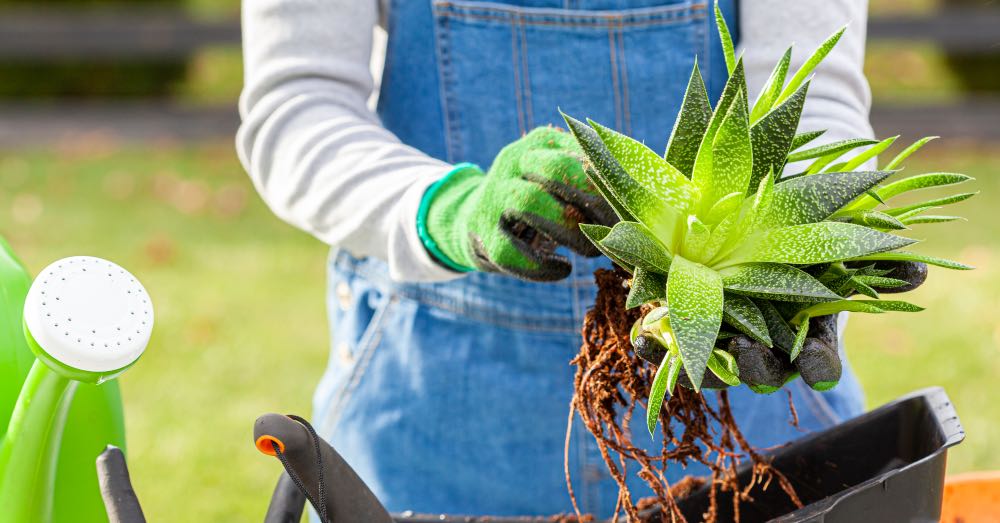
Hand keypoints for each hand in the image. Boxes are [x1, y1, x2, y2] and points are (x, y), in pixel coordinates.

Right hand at [419, 127, 615, 280]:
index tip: (634, 210)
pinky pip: (510, 251)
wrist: (473, 218)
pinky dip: (540, 267)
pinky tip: (562, 270)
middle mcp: (514, 161)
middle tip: (614, 231)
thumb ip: (599, 178)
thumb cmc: (540, 200)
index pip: (585, 150)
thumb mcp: (562, 178)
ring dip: (569, 232)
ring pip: (530, 204)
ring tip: (589, 252)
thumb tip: (657, 198)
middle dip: (594, 204)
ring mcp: (494, 195)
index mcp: (542, 141)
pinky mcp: (481, 232)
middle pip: (557, 171)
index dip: (615, 184)